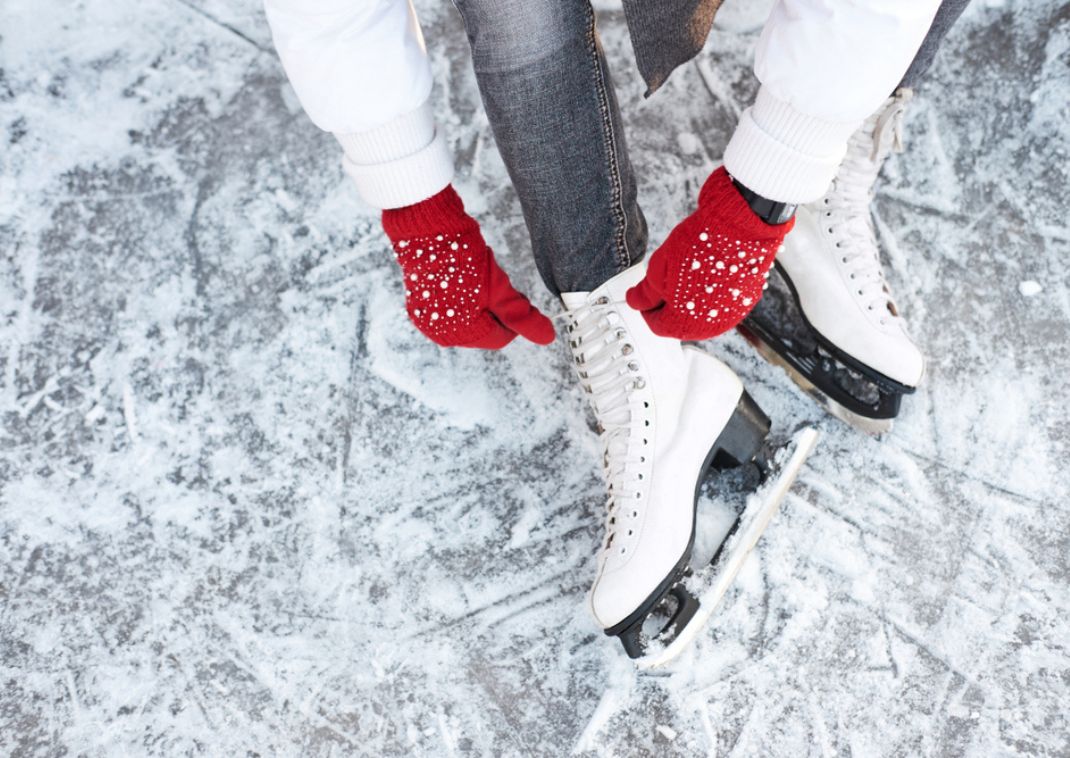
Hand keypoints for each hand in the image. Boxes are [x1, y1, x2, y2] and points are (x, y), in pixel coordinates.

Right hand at [381, 186, 555, 348]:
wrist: (426, 229)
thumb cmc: (463, 257)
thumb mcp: (498, 288)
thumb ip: (521, 316)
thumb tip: (548, 337)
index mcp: (461, 333)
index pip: (501, 338)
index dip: (513, 318)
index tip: (515, 295)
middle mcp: (441, 333)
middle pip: (483, 331)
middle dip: (495, 311)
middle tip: (496, 285)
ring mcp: (427, 320)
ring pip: (468, 321)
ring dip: (478, 305)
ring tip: (477, 280)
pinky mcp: (419, 306)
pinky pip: (450, 311)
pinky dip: (461, 300)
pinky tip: (461, 280)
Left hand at [625, 167, 793, 339]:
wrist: (739, 227)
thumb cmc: (699, 246)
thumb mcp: (658, 269)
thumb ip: (645, 293)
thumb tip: (635, 301)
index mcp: (683, 323)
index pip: (656, 325)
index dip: (648, 308)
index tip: (647, 294)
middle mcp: (709, 326)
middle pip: (680, 324)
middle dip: (670, 306)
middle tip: (668, 281)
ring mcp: (731, 315)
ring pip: (701, 315)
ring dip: (691, 301)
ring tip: (689, 274)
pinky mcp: (746, 301)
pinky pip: (721, 305)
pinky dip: (712, 294)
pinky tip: (708, 274)